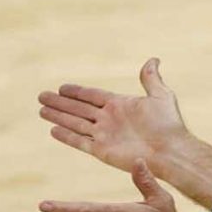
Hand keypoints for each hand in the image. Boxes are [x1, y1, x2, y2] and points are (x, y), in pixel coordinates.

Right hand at [38, 58, 190, 173]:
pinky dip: (66, 136)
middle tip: (42, 96)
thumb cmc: (168, 124)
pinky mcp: (102, 151)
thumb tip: (153, 59)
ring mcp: (105, 135)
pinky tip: (53, 130)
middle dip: (60, 102)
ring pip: (75, 123)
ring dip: (58, 116)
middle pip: (78, 109)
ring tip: (41, 110)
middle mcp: (109, 119)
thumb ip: (150, 79)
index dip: (76, 92)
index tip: (62, 87)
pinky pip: (80, 141)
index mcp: (120, 105)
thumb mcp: (161, 95)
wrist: (170, 151)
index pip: (92, 96)